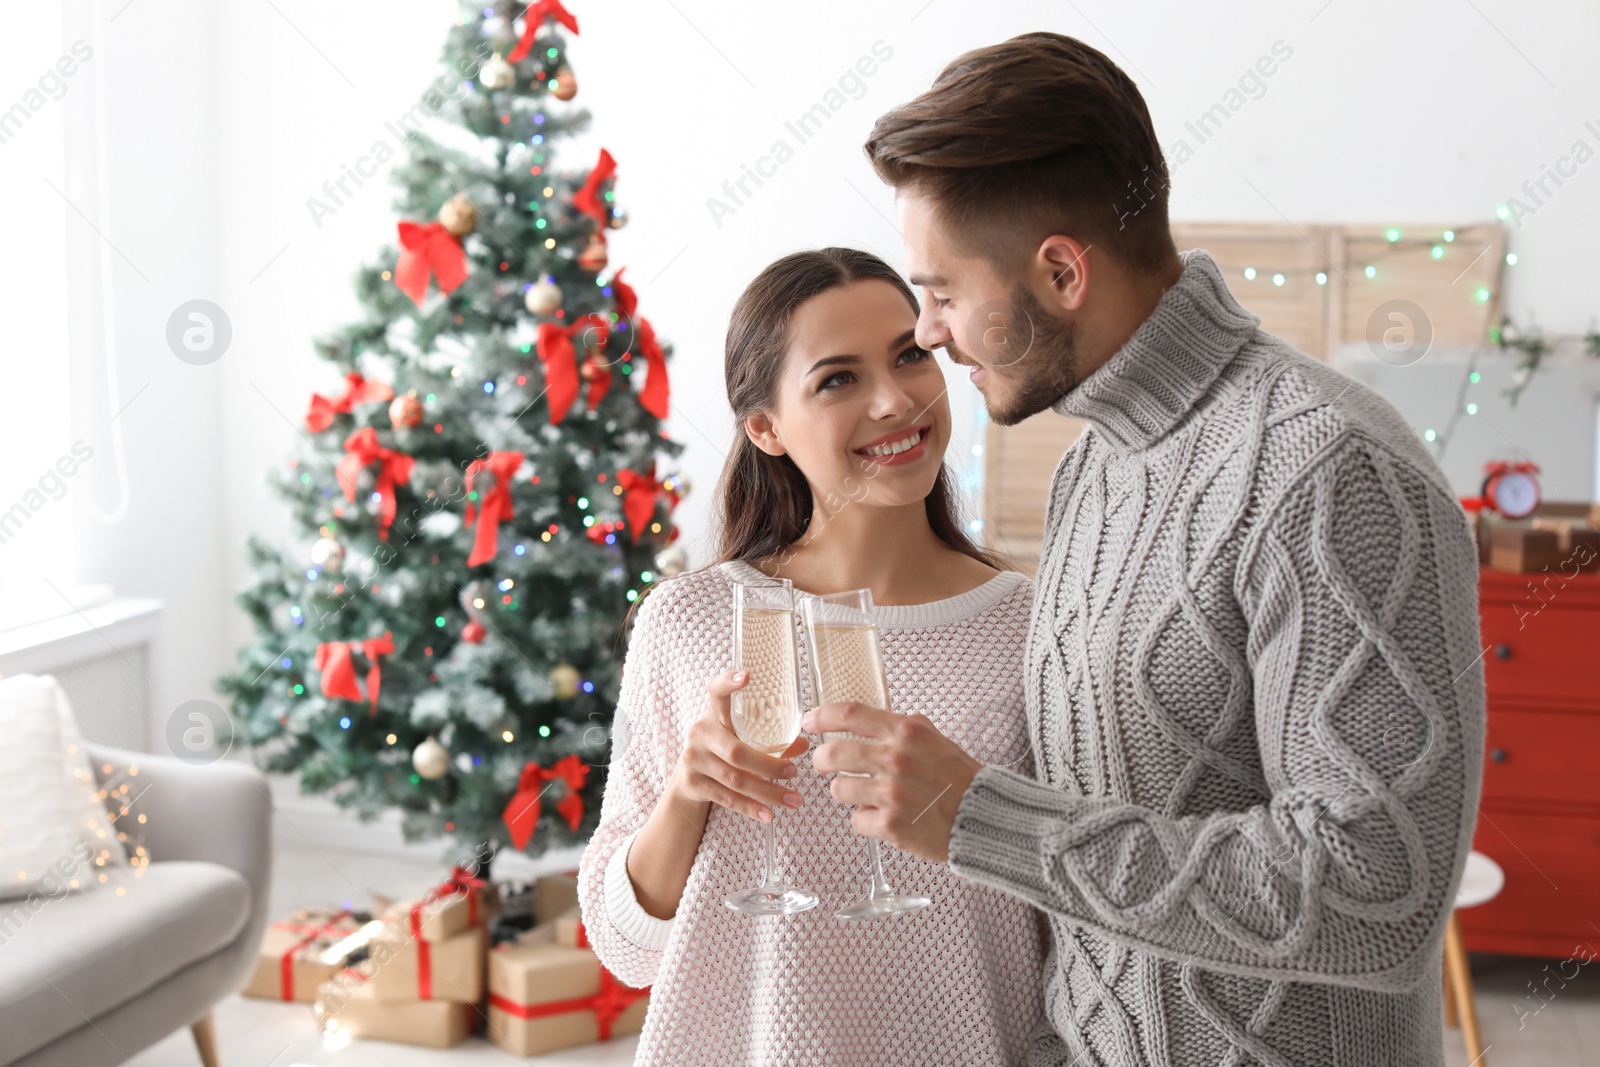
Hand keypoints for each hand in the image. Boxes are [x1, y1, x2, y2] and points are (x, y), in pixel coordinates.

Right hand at [668, 670, 808, 822]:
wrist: (687, 781)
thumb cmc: (722, 752)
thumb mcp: (741, 740)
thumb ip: (771, 741)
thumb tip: (805, 745)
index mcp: (714, 715)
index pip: (716, 692)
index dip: (728, 682)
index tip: (746, 676)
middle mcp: (700, 733)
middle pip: (737, 751)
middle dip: (770, 765)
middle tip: (795, 772)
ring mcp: (693, 758)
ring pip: (735, 779)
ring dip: (767, 792)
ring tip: (794, 799)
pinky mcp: (692, 783)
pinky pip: (726, 798)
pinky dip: (750, 808)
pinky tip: (769, 815)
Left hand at [802, 702, 981, 862]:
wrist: (984, 818)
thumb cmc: (960, 778)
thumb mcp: (934, 738)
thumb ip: (900, 728)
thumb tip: (864, 720)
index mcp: (907, 732)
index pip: (851, 714)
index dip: (823, 716)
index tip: (809, 721)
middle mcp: (896, 760)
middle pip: (832, 754)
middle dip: (821, 761)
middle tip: (824, 765)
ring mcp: (892, 794)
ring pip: (838, 790)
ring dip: (847, 793)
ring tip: (866, 796)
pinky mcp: (891, 827)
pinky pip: (856, 821)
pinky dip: (867, 821)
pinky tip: (886, 818)